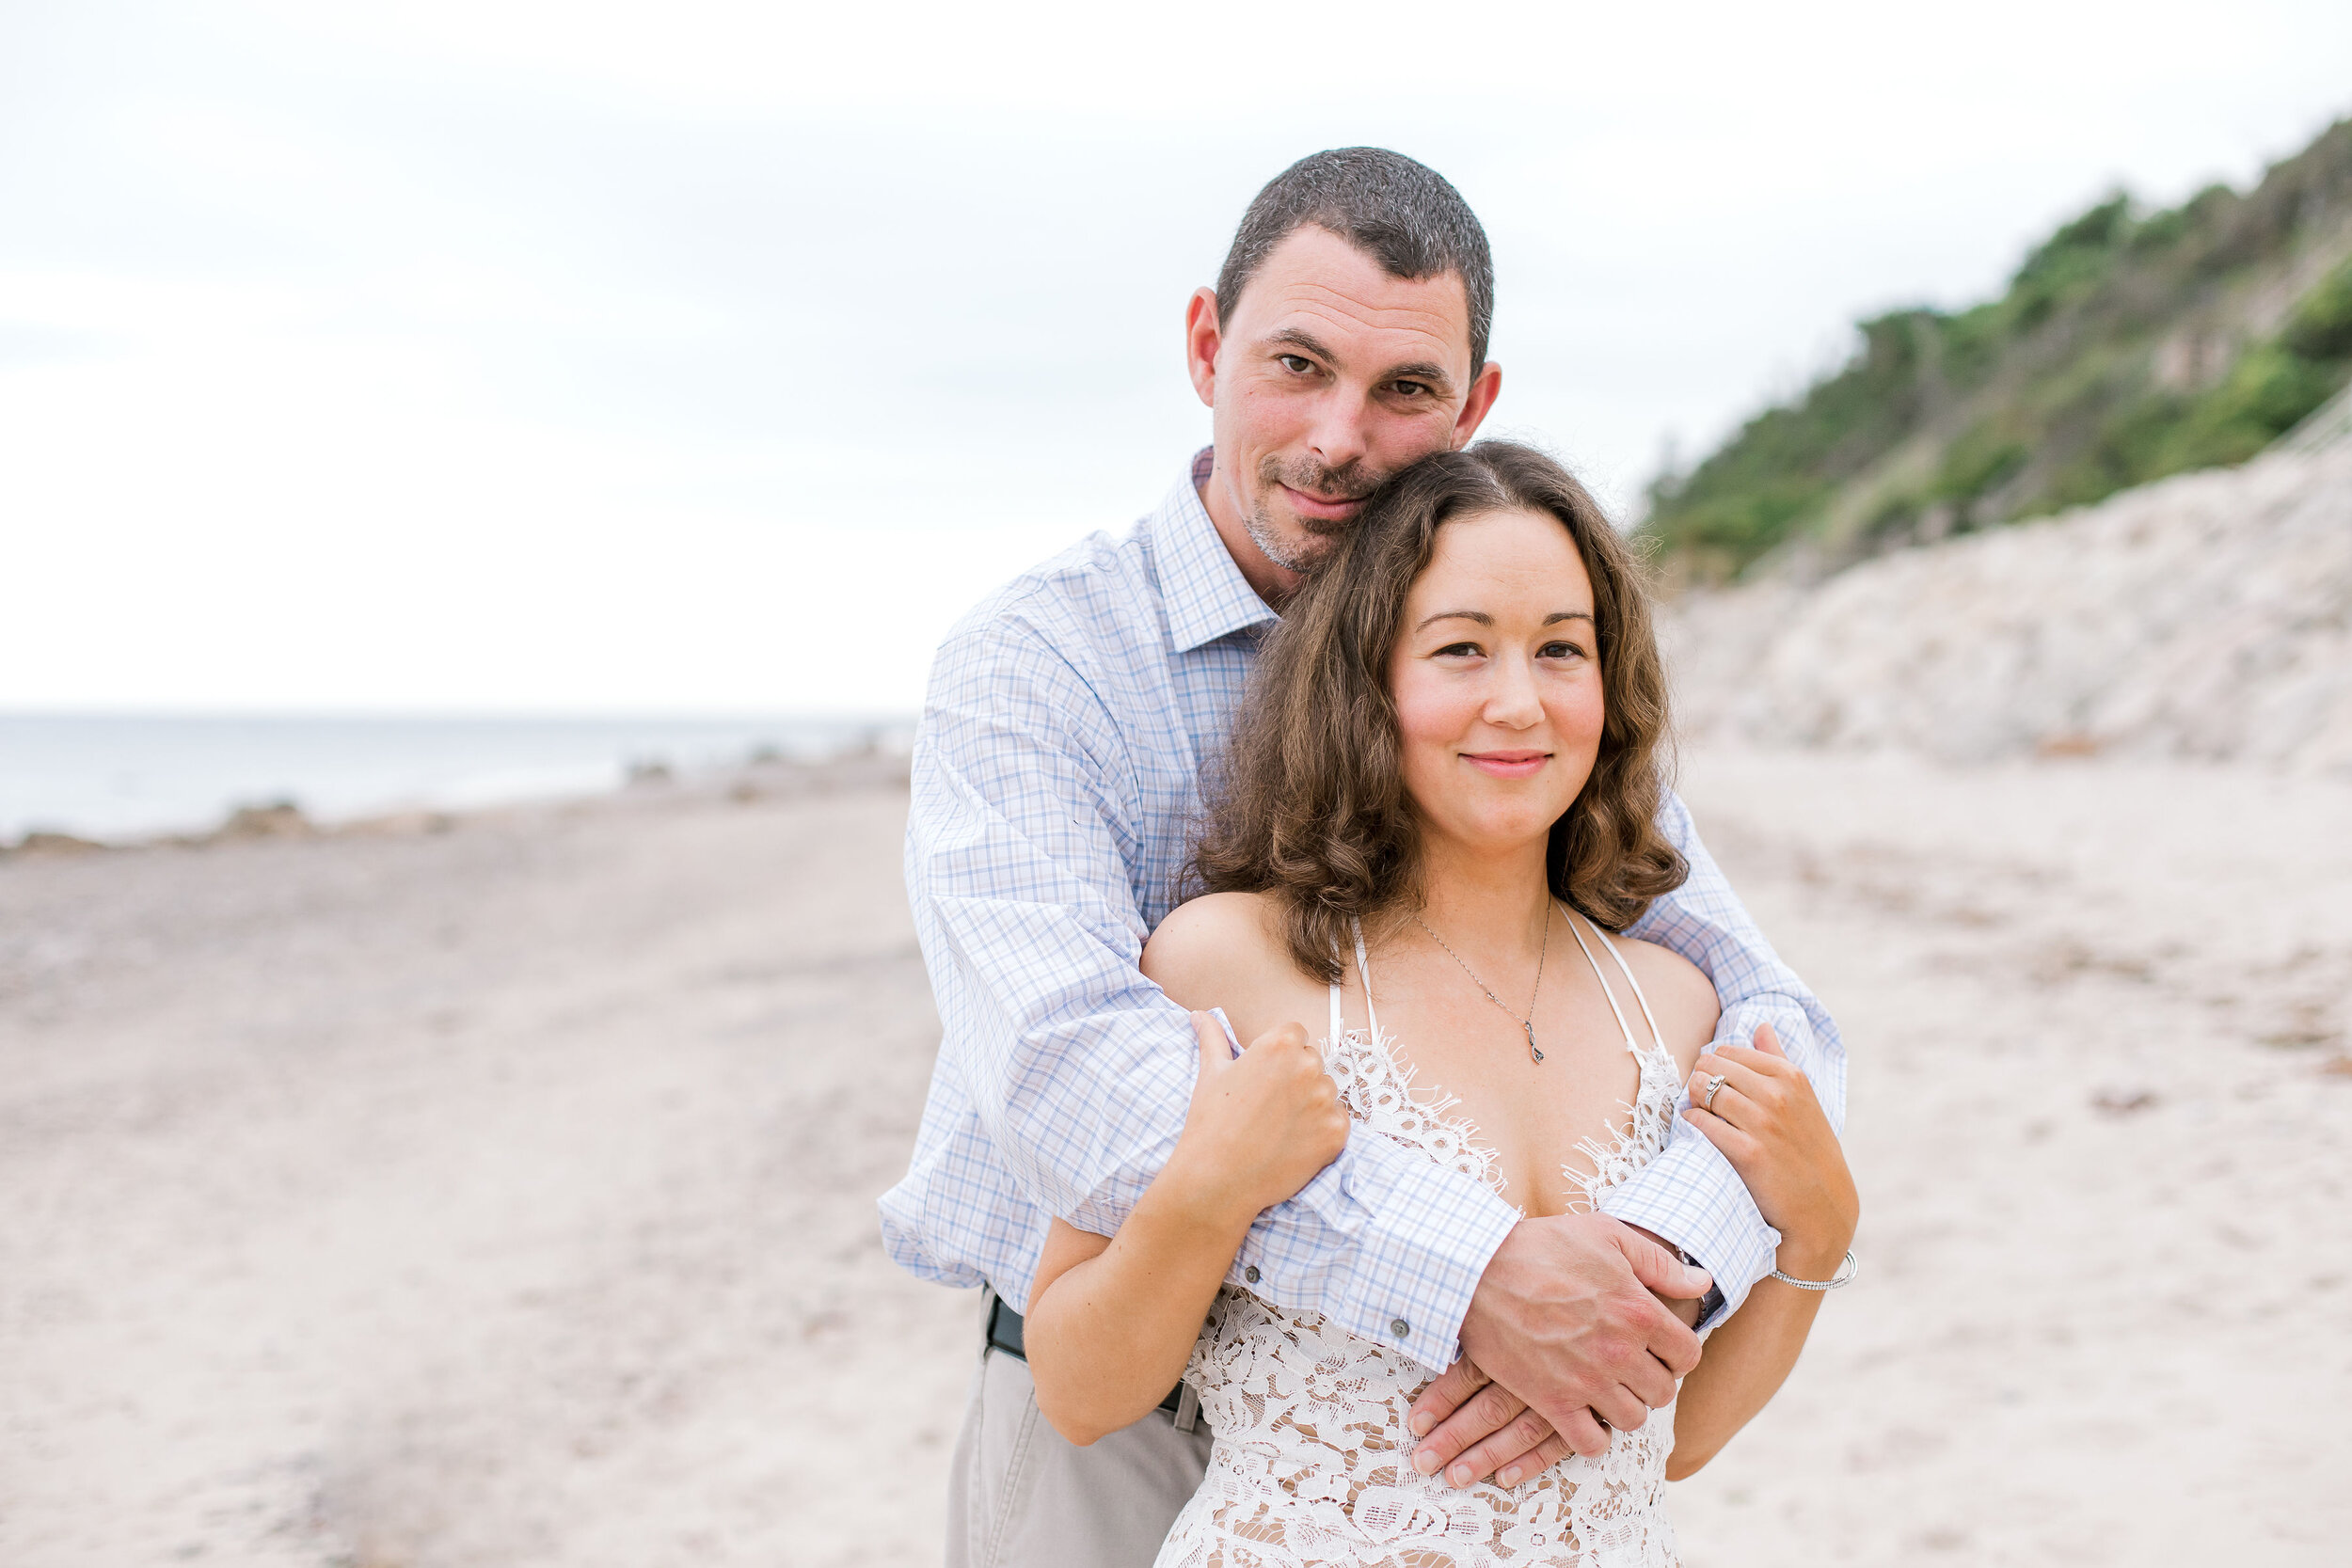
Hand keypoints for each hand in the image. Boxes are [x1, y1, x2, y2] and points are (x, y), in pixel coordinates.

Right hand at [1161, 1012, 1349, 1231]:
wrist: (1218, 1178)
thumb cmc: (1211, 1123)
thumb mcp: (1211, 1073)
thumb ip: (1213, 1038)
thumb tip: (1200, 1015)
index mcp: (1280, 1044)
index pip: (1296, 1035)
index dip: (1281, 1056)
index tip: (1266, 1077)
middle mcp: (1309, 1066)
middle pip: (1312, 1062)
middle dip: (1296, 1079)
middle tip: (1268, 1106)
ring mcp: (1327, 1100)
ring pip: (1326, 1092)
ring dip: (1311, 1104)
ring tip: (1279, 1127)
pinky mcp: (1337, 1132)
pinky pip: (1338, 1121)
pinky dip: (1322, 1131)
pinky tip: (1294, 1142)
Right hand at [1407, 1212, 1709, 1483]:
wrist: (1476, 1270)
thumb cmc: (1541, 1246)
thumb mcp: (1606, 1235)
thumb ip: (1660, 1263)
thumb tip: (1703, 1282)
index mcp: (1638, 1310)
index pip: (1688, 1354)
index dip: (1676, 1353)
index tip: (1657, 1348)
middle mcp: (1619, 1351)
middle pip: (1663, 1391)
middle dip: (1651, 1380)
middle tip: (1629, 1368)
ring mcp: (1586, 1380)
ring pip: (1632, 1419)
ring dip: (1623, 1406)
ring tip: (1606, 1388)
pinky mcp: (1552, 1400)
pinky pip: (1590, 1442)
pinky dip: (1592, 1435)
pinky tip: (1583, 1413)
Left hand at [1683, 1024, 1858, 1275]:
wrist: (1823, 1205)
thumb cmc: (1808, 1148)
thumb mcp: (1803, 1098)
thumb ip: (1778, 1058)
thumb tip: (1761, 1025)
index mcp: (1791, 1076)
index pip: (1730, 1052)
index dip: (1714, 1065)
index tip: (1714, 1080)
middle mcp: (1778, 1095)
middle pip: (1712, 1068)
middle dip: (1700, 1079)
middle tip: (1700, 1095)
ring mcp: (1763, 1124)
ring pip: (1704, 1092)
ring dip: (1693, 1100)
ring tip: (1698, 1110)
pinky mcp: (1748, 1153)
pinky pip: (1703, 1124)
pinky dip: (1693, 1122)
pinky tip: (1697, 1127)